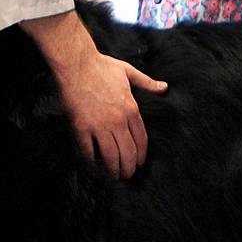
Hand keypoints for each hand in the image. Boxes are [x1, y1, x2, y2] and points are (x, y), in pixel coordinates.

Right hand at [20, 11, 167, 177]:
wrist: (77, 64)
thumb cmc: (101, 66)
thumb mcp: (128, 72)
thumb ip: (147, 83)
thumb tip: (164, 86)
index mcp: (131, 109)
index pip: (141, 140)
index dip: (141, 155)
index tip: (139, 163)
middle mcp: (117, 121)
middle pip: (127, 152)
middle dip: (129, 168)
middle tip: (127, 175)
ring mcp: (99, 125)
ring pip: (110, 156)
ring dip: (113, 170)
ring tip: (114, 177)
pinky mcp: (82, 127)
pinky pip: (88, 150)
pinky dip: (91, 160)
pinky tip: (93, 165)